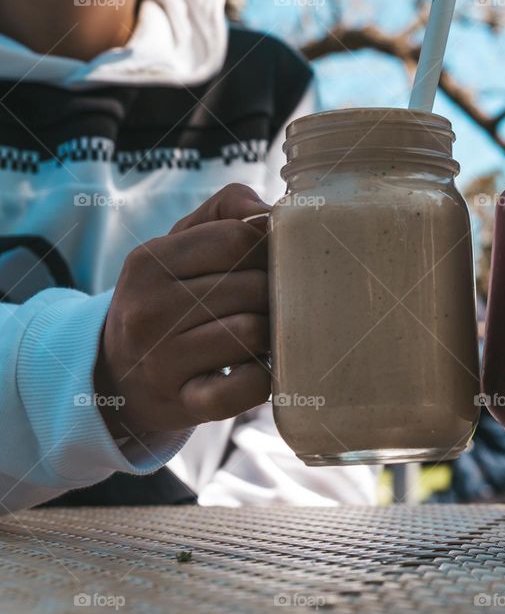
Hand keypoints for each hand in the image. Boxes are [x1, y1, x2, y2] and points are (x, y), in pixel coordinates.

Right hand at [94, 184, 271, 435]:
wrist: (119, 375)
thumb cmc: (169, 297)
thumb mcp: (180, 244)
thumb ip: (227, 210)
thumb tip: (270, 212)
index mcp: (150, 261)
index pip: (238, 239)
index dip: (271, 249)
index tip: (274, 263)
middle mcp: (148, 310)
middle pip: (252, 288)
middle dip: (277, 294)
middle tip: (277, 303)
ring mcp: (162, 361)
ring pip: (253, 333)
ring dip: (273, 334)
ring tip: (267, 333)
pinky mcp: (184, 404)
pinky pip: (245, 388)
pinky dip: (264, 378)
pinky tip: (262, 368)